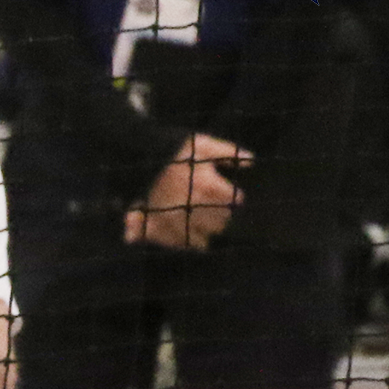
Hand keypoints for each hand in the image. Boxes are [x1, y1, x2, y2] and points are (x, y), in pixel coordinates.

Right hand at [125, 132, 248, 250]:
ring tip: (197, 219)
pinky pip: (182, 244)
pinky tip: (184, 231)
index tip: (223, 191)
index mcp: (210, 186)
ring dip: (203, 231)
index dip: (230, 195)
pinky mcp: (161, 229)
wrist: (137, 158)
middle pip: (221, 222)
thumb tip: (251, 161)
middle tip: (209, 204)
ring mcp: (177, 220)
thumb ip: (228, 151)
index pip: (235, 201)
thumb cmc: (174, 151)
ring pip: (204, 238)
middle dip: (218, 215)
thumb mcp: (202, 144)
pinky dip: (186, 241)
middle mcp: (196, 207)